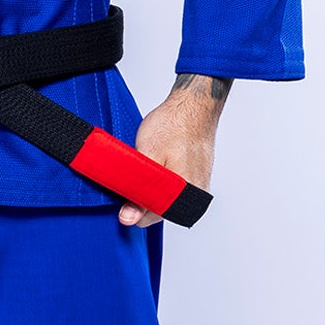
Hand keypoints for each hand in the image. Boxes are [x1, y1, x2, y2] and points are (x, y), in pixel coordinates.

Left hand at [119, 73, 232, 227]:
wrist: (193, 105)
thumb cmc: (174, 125)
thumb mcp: (147, 158)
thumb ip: (137, 192)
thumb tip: (128, 219)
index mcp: (185, 194)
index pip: (151, 218)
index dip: (132, 205)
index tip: (124, 187)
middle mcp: (197, 195)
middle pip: (160, 210)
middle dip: (143, 196)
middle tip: (136, 171)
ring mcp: (200, 186)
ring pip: (167, 198)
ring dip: (153, 188)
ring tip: (148, 166)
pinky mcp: (199, 178)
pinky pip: (176, 189)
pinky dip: (164, 181)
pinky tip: (158, 166)